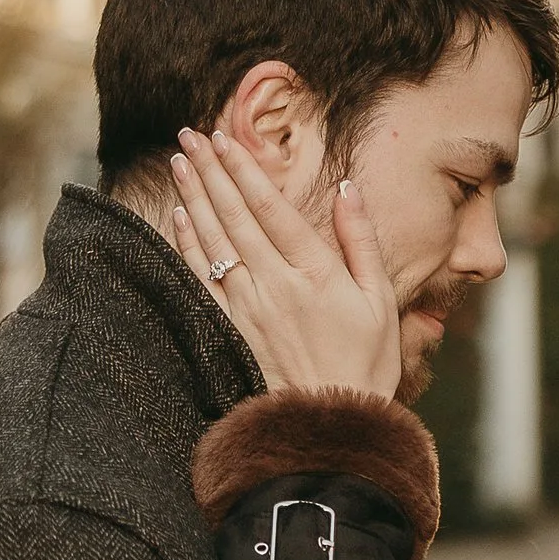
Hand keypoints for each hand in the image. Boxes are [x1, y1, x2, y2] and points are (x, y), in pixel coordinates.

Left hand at [169, 126, 402, 399]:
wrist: (330, 423)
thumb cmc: (365, 363)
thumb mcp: (380, 300)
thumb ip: (361, 241)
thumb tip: (348, 190)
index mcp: (314, 272)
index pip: (270, 208)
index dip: (244, 170)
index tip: (223, 139)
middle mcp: (275, 284)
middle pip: (235, 216)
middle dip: (211, 171)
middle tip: (190, 135)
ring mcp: (247, 307)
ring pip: (213, 241)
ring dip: (194, 197)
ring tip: (179, 162)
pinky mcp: (231, 329)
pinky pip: (202, 278)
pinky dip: (187, 245)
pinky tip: (179, 217)